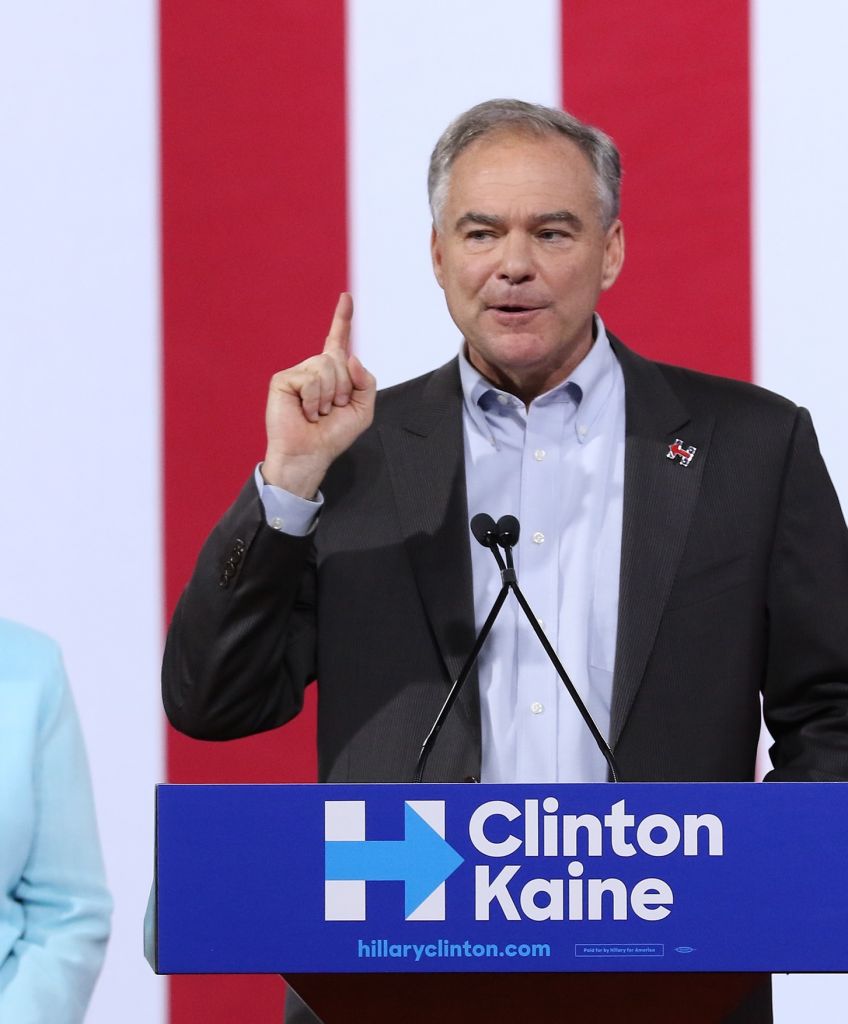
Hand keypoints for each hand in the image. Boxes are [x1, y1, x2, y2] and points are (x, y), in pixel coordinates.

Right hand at [261, 293, 375, 496]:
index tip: (346, 298)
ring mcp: (298, 373)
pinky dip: (314, 399)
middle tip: (331, 410)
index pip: (338, 341)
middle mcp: (314, 369)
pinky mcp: (283, 380)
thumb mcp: (363, 410)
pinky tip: (305, 412)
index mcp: (333, 374)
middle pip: (339, 359)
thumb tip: (351, 357)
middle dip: (344, 388)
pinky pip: (311, 378)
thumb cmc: (333, 435)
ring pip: (326, 366)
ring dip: (329, 395)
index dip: (342, 319)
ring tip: (317, 412)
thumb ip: (367, 382)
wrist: (310, 454)